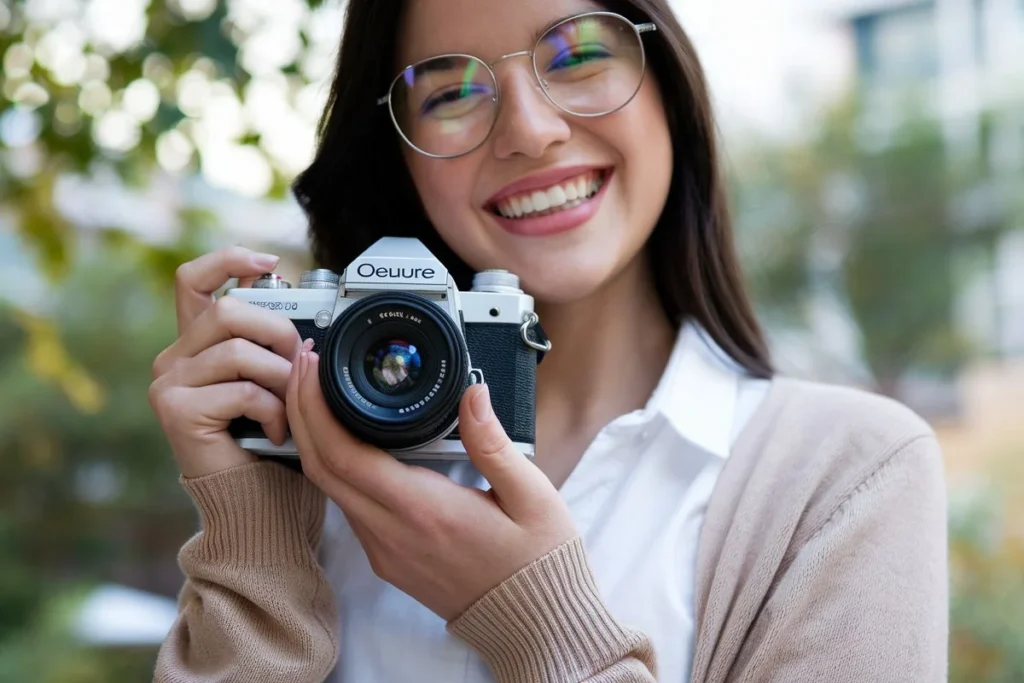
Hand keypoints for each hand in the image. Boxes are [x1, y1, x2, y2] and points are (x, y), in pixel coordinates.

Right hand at [149, 247, 302, 478]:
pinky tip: (279, 433)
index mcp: (195, 343)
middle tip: (298, 361)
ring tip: (291, 406)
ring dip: (281, 378)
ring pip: (239, 351)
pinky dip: (274, 411)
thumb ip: (268, 339)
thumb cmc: (269, 442)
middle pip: (229, 310)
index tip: (269, 261)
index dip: (228, 260)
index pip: (194, 280)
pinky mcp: (176, 412)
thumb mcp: (272, 379)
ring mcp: (169, 384)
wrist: (257, 504)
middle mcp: (173, 359)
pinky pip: (243, 390)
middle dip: (278, 331)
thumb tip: (285, 294)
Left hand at [287, 349, 577, 620]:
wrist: (531, 621)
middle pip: (319, 467)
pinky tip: (346, 438)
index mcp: (423, 511)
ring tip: (321, 392)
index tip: (312, 366)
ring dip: (314, 438)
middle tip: (304, 365)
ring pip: (328, 488)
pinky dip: (334, 465)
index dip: (316, 407)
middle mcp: (392, 533)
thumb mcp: (532, 496)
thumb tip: (472, 394)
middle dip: (300, 411)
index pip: (343, 455)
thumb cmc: (535, 561)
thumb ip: (494, 443)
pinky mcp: (387, 558)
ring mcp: (384, 550)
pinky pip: (347, 505)